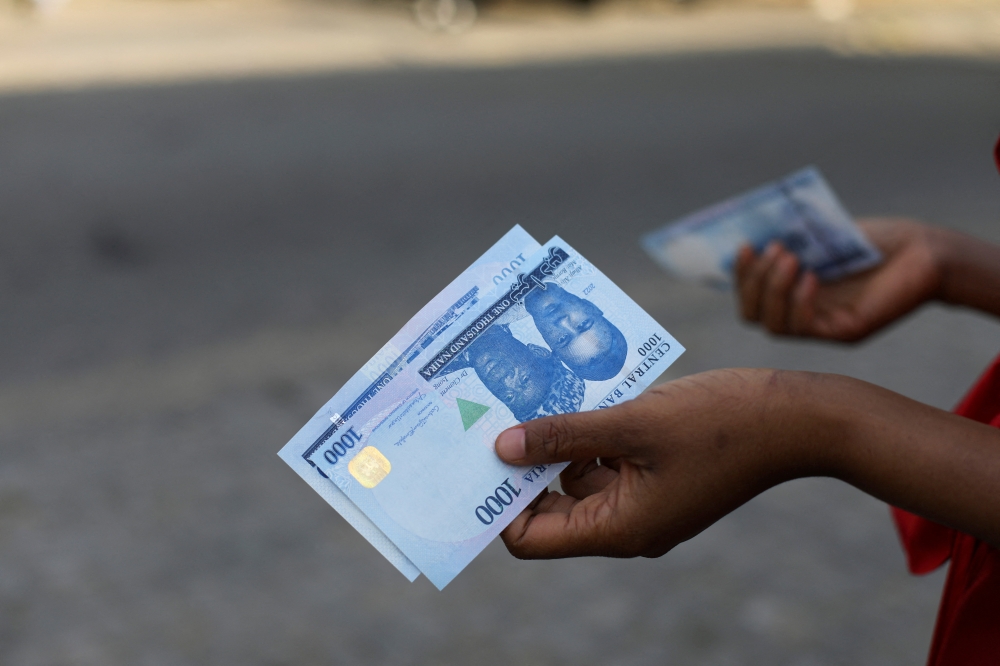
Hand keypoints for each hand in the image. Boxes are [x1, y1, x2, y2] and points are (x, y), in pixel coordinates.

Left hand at [493, 369, 827, 559]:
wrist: (800, 417)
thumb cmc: (721, 422)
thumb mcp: (632, 422)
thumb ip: (564, 435)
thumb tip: (501, 448)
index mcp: (619, 528)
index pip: (532, 536)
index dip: (501, 503)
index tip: (478, 458)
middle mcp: (627, 524)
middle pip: (551, 506)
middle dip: (524, 464)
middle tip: (495, 415)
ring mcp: (645, 500)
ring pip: (577, 476)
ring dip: (558, 439)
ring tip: (537, 393)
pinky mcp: (659, 475)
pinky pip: (607, 459)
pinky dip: (590, 432)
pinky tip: (582, 393)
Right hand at [735, 217, 942, 341]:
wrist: (926, 251)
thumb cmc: (878, 241)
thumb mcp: (823, 236)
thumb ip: (789, 241)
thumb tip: (749, 236)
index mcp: (793, 292)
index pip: (749, 297)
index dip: (740, 275)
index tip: (745, 245)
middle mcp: (804, 313)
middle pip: (753, 314)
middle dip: (752, 282)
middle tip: (775, 250)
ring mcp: (823, 326)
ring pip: (773, 325)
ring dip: (773, 290)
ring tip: (791, 258)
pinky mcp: (845, 331)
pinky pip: (805, 328)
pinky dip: (799, 302)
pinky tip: (813, 276)